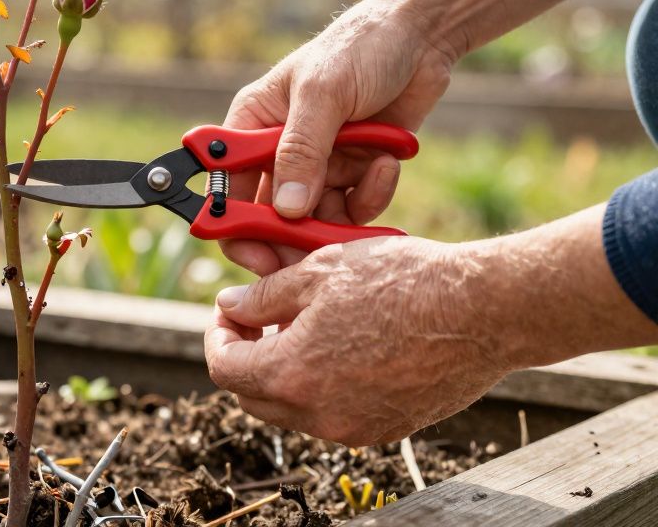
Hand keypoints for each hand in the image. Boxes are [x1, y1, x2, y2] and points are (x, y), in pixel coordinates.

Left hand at [204, 235, 509, 445]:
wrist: (483, 310)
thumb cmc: (403, 283)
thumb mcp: (319, 272)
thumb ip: (263, 296)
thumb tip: (230, 305)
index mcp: (292, 374)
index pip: (225, 368)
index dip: (218, 335)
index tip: (230, 312)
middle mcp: (319, 414)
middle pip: (252, 397)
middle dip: (246, 357)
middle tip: (259, 320)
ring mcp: (355, 428)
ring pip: (292, 410)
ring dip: (284, 373)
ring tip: (304, 327)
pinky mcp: (387, 429)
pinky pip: (333, 414)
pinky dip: (322, 387)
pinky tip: (342, 346)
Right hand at [222, 0, 456, 275]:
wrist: (421, 37)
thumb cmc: (360, 48)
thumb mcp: (323, 94)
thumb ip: (301, 152)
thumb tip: (285, 209)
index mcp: (252, 125)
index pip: (226, 186)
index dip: (234, 224)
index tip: (256, 251)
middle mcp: (278, 150)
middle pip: (270, 216)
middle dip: (294, 234)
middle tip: (317, 253)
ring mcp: (317, 163)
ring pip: (315, 219)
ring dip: (343, 211)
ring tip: (370, 176)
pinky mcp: (353, 171)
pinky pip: (353, 207)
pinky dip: (372, 195)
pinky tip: (388, 162)